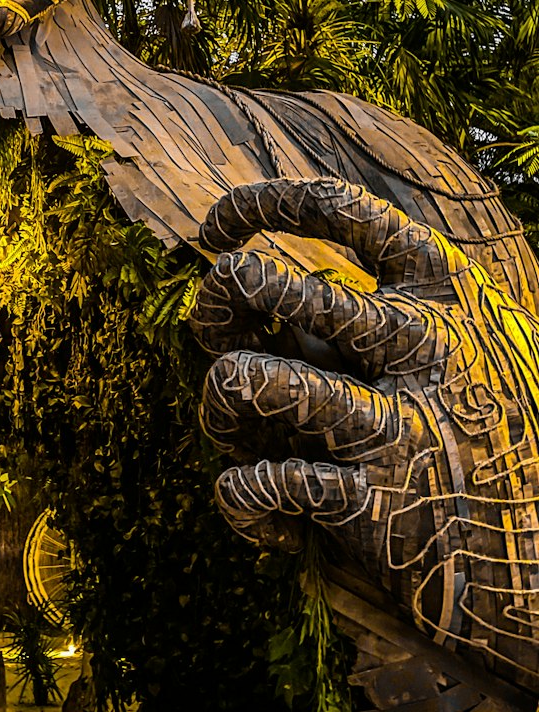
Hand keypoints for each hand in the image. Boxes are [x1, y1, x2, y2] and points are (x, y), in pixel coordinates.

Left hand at [190, 177, 538, 691]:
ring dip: (217, 404)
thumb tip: (267, 287)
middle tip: (215, 333)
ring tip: (232, 425)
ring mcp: (397, 423)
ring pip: (243, 376)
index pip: (336, 208)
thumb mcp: (473, 345)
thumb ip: (386, 312)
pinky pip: (259, 482)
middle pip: (262, 283)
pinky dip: (239, 498)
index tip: (214, 231)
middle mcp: (420, 343)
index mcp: (446, 290)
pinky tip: (258, 506)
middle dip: (214, 302)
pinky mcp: (374, 503)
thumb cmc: (496, 440)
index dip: (257, 204)